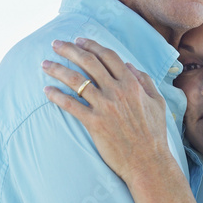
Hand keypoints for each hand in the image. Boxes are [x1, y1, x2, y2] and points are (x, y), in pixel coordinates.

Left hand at [41, 37, 170, 182]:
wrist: (148, 162)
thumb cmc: (154, 134)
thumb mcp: (157, 102)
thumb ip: (144, 81)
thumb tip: (129, 65)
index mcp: (132, 84)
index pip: (108, 56)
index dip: (91, 45)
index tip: (78, 40)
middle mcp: (117, 91)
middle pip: (88, 62)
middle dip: (69, 50)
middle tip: (55, 43)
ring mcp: (105, 107)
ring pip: (76, 81)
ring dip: (57, 69)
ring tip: (45, 64)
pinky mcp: (94, 123)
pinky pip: (71, 105)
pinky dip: (57, 96)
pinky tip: (46, 91)